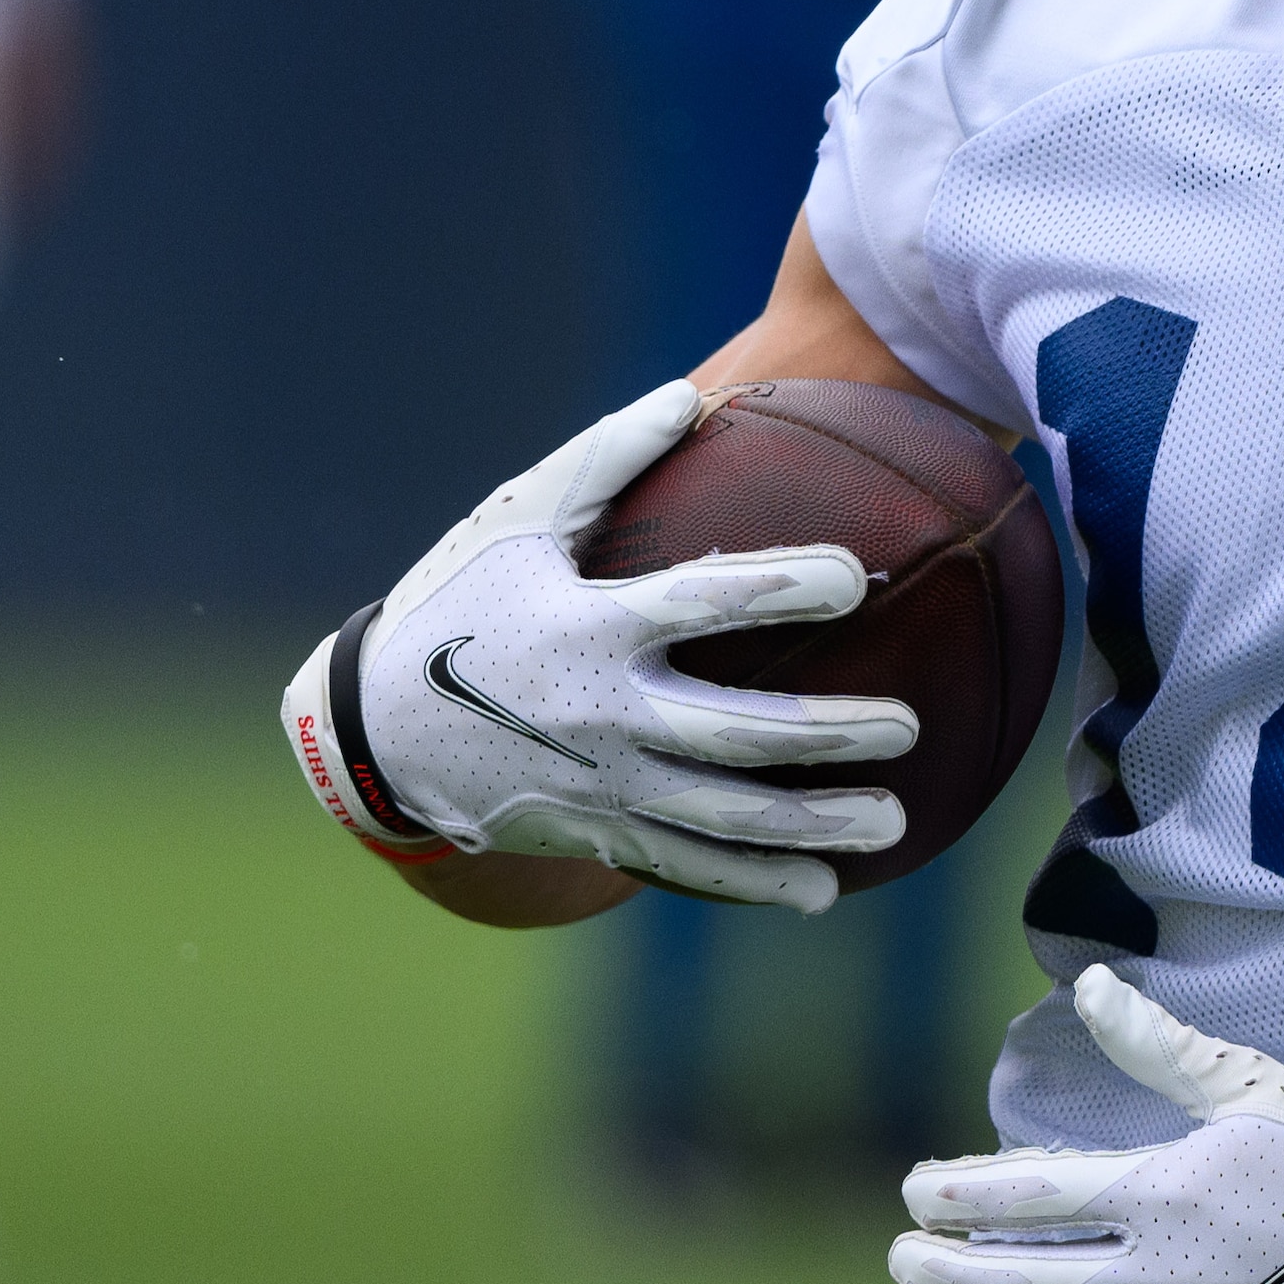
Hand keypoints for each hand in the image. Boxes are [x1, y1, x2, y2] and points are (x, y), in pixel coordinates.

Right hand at [277, 378, 915, 911]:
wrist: (377, 730)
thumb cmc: (458, 604)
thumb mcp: (514, 521)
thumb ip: (603, 458)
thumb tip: (690, 394)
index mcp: (589, 629)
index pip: (703, 605)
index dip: (782, 589)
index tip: (856, 577)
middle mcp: (604, 717)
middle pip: (737, 734)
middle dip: (829, 735)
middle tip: (907, 726)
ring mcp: (604, 785)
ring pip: (726, 818)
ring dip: (813, 824)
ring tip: (895, 819)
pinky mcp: (598, 833)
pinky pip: (689, 866)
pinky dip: (756, 882)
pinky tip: (822, 889)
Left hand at [888, 965, 1283, 1283]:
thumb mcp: (1249, 1086)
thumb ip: (1157, 1046)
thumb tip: (1090, 986)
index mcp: (1161, 1190)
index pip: (1021, 1197)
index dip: (951, 1196)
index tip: (913, 1191)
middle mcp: (1154, 1275)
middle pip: (1011, 1282)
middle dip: (937, 1271)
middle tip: (900, 1258)